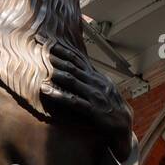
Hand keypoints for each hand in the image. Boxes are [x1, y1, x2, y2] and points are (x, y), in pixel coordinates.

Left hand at [41, 40, 133, 160]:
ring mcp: (94, 95)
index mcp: (95, 76)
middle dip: (56, 56)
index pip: (77, 58)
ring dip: (56, 73)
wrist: (124, 123)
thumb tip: (79, 66)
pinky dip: (59, 95)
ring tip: (41, 67)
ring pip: (72, 80)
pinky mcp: (93, 110)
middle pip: (72, 65)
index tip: (48, 42)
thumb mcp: (102, 87)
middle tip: (40, 47)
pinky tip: (47, 91)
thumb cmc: (111, 105)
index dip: (62, 49)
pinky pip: (73, 101)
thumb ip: (90, 77)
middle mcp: (95, 82)